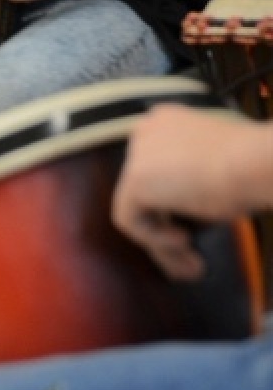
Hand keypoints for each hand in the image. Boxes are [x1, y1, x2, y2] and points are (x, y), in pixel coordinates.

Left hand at [113, 106, 272, 279]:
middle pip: (146, 191)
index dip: (170, 206)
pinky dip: (154, 239)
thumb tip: (180, 220)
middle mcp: (145, 132)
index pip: (157, 171)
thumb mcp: (221, 170)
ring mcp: (137, 153)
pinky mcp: (134, 178)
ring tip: (192, 266)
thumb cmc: (255, 168)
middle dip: (164, 230)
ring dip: (162, 243)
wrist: (260, 162)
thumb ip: (193, 182)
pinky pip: (130, 220)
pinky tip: (183, 241)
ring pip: (138, 208)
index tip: (191, 233)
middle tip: (190, 260)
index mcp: (167, 123)